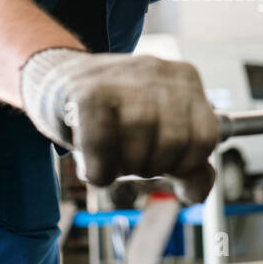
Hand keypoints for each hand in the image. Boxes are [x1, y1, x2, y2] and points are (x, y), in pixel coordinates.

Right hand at [19, 48, 219, 202]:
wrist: (55, 83)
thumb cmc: (113, 115)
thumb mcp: (159, 135)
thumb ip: (187, 164)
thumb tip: (195, 193)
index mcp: (185, 78)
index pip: (206, 137)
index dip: (185, 163)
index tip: (163, 162)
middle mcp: (158, 71)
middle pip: (174, 145)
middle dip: (152, 166)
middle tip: (129, 157)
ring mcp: (122, 78)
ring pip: (140, 149)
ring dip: (122, 168)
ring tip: (109, 153)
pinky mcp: (88, 93)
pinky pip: (103, 152)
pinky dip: (98, 171)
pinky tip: (92, 160)